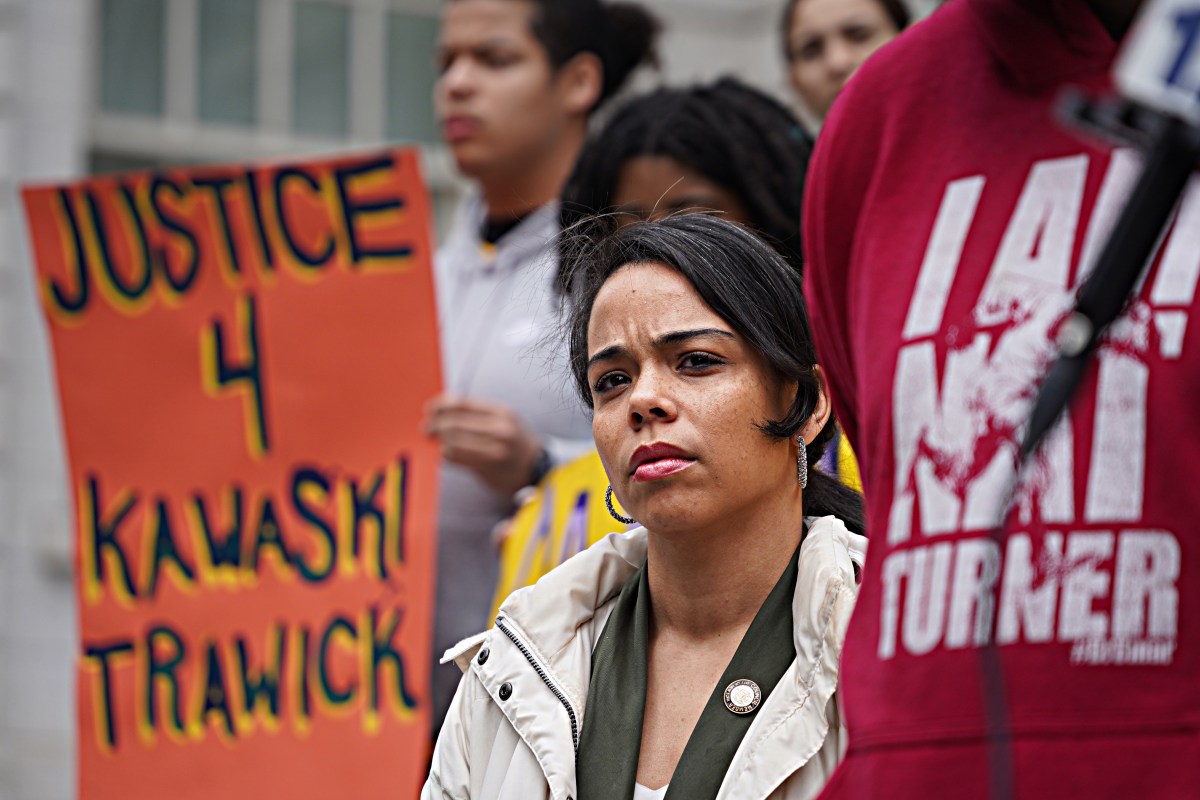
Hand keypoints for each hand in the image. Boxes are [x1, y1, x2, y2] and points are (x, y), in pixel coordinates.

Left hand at [425, 395, 543, 495]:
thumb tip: (443, 409)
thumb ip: (478, 413)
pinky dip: (445, 455)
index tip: (430, 408)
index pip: (463, 404)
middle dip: (436, 424)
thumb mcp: (504, 418)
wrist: (535, 466)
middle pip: (455, 423)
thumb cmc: (514, 440)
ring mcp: (494, 450)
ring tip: (435, 440)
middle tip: (426, 427)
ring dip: (440, 441)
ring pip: (453, 442)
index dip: (442, 405)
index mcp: (501, 413)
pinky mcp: (487, 468)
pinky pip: (457, 459)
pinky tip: (444, 454)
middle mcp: (499, 430)